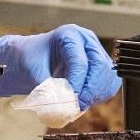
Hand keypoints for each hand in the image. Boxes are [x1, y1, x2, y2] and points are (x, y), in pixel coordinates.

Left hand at [0, 24, 120, 108]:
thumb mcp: (34, 70)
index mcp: (69, 35)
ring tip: (80, 105)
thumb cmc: (31, 60)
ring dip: (96, 94)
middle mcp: (87, 41)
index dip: (77, 82)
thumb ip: (47, 87)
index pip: (80, 61)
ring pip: (108, 76)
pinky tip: (86, 101)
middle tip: (78, 105)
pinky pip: (108, 83)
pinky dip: (99, 95)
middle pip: (100, 66)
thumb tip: (62, 104)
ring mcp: (96, 53)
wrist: (32, 60)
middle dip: (90, 89)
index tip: (70, 99)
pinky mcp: (100, 67)